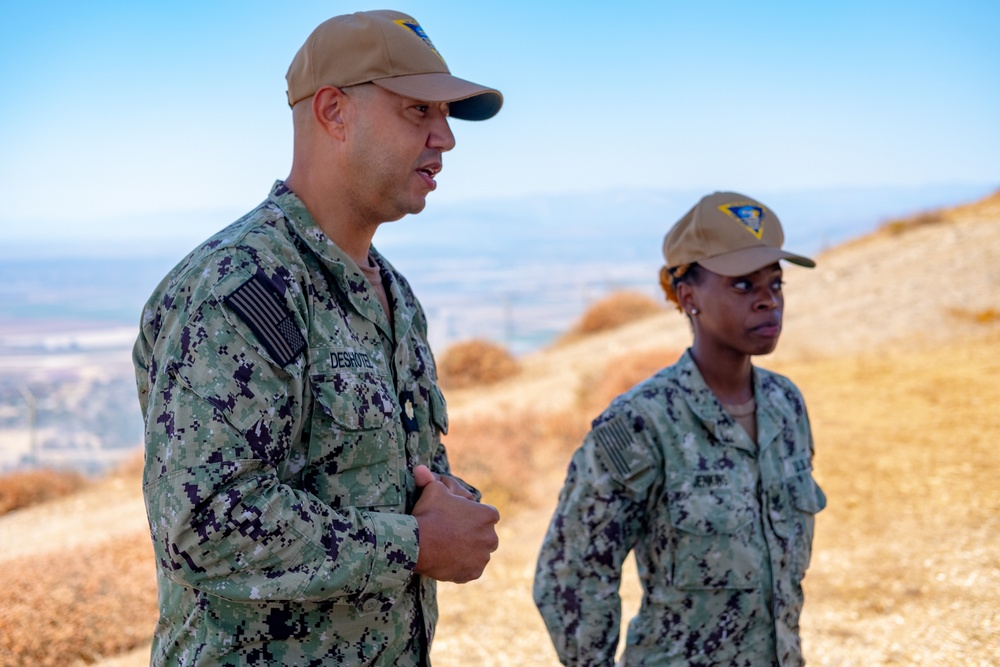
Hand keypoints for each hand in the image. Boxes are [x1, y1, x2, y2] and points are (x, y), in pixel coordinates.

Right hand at [412, 465, 499, 582]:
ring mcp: (483, 558)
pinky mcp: (473, 574)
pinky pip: (470, 569)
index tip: (458, 517)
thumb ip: (431, 479)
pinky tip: (448, 560)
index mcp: (488, 515)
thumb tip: (421, 468)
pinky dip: (462, 566)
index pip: (487, 514)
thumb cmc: (429, 513)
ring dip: (468, 551)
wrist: (418, 543)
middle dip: (473, 534)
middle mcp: (491, 537)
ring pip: (478, 553)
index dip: (472, 515)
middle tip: (452, 533)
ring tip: (448, 547)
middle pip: (485, 535)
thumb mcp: (432, 490)